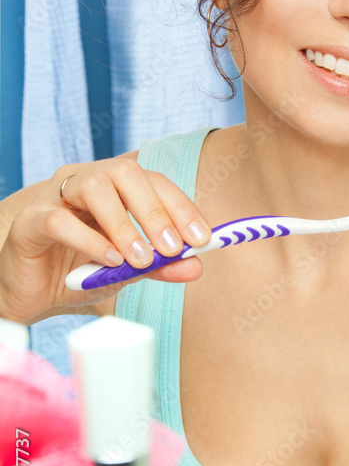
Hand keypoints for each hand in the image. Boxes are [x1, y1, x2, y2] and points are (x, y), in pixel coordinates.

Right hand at [0, 156, 211, 324]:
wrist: (29, 292)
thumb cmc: (77, 271)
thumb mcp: (126, 270)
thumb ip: (158, 265)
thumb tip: (196, 266)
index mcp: (113, 186)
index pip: (153, 181)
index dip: (180, 206)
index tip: (201, 238)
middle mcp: (84, 180)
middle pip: (125, 173)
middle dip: (155, 210)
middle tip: (173, 247)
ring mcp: (54, 197)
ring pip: (93, 187)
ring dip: (123, 224)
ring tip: (140, 258)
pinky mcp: (30, 222)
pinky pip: (59, 220)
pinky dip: (89, 240)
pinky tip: (107, 261)